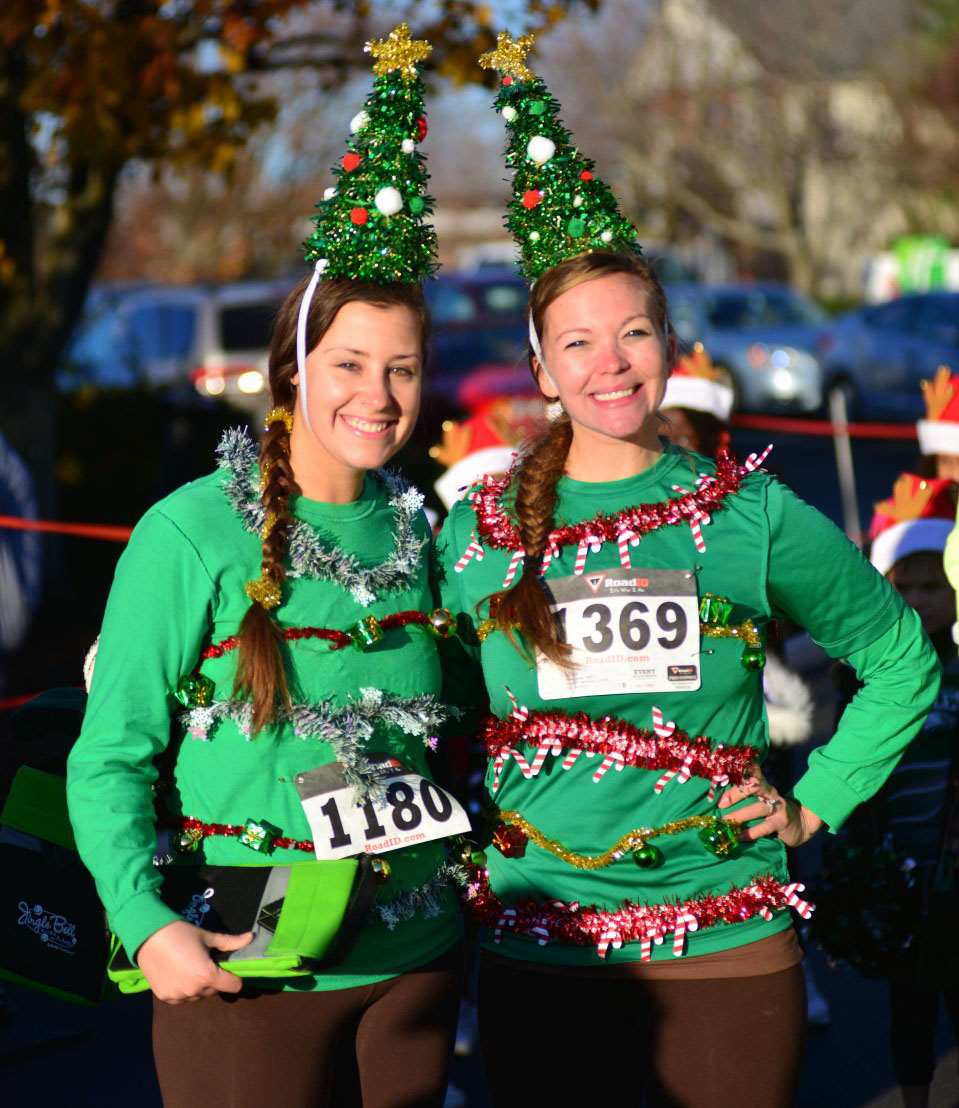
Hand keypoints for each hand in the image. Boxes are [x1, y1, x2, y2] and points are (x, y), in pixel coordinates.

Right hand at [136, 920, 252, 1003]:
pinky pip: (182, 998)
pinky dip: (184, 989)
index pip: (233, 986)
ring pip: (198, 995)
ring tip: (191, 967)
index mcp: (208, 976)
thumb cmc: (181, 934)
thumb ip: (230, 942)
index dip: (235, 978)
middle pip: (214, 990)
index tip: (230, 970)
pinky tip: (178, 974)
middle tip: (206, 963)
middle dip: (215, 979)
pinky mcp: (165, 998)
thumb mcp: (208, 937)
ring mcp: (178, 996)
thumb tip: (250, 937)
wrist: (148, 936)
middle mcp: (194, 991)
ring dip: (199, 986)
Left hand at [717, 765, 824, 847]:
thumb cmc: (773, 811)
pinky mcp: (781, 822)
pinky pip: (764, 827)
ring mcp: (777, 807)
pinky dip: (751, 833)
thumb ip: (746, 796)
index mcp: (763, 785)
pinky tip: (739, 836)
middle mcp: (770, 792)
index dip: (738, 771)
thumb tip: (719, 801)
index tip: (722, 773)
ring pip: (758, 808)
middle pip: (754, 786)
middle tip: (721, 803)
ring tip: (726, 821)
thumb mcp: (762, 799)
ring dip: (740, 815)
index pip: (750, 773)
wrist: (802, 823)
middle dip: (736, 793)